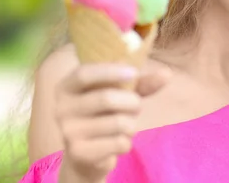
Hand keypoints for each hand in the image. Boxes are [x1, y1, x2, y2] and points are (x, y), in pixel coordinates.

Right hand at [56, 63, 168, 182]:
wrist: (85, 156)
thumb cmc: (103, 115)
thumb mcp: (119, 94)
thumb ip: (140, 83)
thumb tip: (167, 74)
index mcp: (66, 87)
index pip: (84, 73)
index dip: (110, 71)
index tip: (134, 72)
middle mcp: (61, 108)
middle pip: (106, 98)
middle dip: (132, 102)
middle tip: (136, 106)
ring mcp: (68, 131)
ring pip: (118, 123)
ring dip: (131, 124)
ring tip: (125, 126)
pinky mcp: (79, 152)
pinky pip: (119, 142)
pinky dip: (126, 142)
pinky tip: (116, 143)